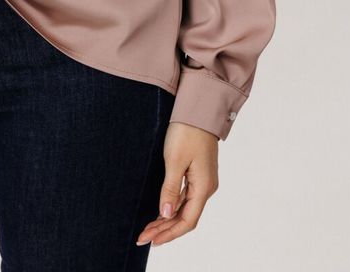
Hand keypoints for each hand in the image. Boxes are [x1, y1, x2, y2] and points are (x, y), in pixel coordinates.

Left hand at [136, 121, 218, 247]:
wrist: (198, 110)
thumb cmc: (187, 132)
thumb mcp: (175, 160)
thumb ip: (170, 189)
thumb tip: (166, 214)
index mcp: (203, 187)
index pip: (187, 221)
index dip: (169, 233)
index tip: (151, 239)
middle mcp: (206, 187)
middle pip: (186, 217)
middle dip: (165, 229)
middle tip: (144, 237)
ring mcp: (203, 180)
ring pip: (185, 208)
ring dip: (167, 219)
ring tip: (149, 229)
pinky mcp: (197, 173)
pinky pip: (185, 197)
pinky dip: (172, 206)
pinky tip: (161, 211)